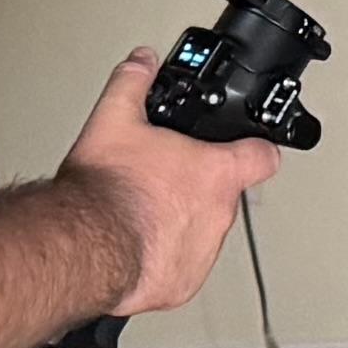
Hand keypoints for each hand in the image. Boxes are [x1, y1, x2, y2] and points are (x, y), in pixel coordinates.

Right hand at [54, 51, 269, 316]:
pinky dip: (163, 258)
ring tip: (141, 213)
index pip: (263, 156)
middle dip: (197, 187)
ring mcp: (203, 254)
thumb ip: (134, 83)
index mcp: (216, 174)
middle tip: (162, 181)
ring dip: (179, 224)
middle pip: (222, 195)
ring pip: (201, 234)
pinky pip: (180, 268)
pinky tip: (135, 244)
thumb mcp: (114, 119)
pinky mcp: (181, 286)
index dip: (257, 149)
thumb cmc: (105, 190)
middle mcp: (218, 216)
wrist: (85, 247)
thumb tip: (142, 61)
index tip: (252, 148)